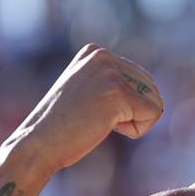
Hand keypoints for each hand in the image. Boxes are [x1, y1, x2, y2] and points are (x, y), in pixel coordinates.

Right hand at [10, 44, 162, 175]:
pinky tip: (106, 127)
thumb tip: (154, 87)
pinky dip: (137, 129)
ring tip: (100, 121)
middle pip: (152, 90)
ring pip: (156, 102)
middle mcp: (104, 57)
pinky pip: (153, 114)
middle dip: (133, 112)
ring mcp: (110, 73)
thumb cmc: (64, 125)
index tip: (94, 109)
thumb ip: (114, 81)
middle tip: (98, 118)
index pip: (143, 80)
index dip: (127, 104)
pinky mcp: (118, 92)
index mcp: (96, 52)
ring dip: (135, 121)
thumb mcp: (88, 90)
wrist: (38, 143)